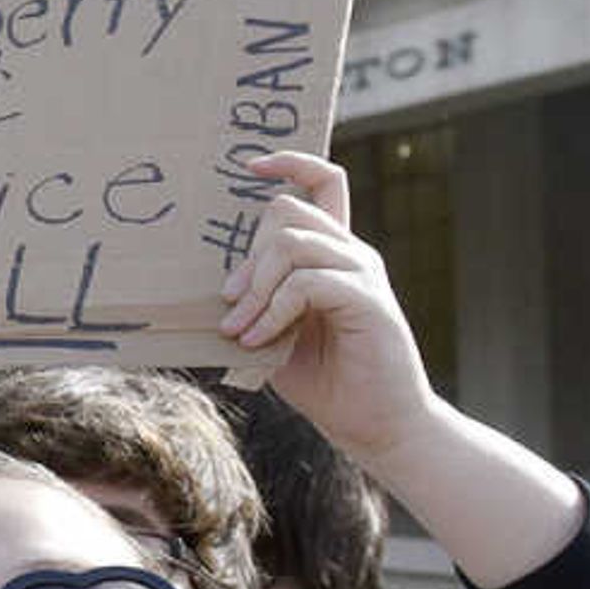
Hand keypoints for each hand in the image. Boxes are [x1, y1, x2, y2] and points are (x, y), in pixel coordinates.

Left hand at [217, 151, 440, 472]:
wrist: (377, 424)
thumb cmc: (325, 380)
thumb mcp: (275, 333)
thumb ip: (256, 300)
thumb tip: (212, 285)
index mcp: (332, 255)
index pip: (323, 182)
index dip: (289, 164)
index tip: (249, 167)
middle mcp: (351, 254)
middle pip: (287, 212)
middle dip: (246, 258)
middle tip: (228, 307)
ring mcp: (363, 274)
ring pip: (292, 243)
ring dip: (254, 287)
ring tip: (238, 329)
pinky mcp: (368, 300)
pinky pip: (306, 283)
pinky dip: (273, 311)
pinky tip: (260, 339)